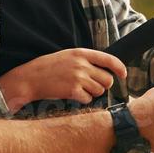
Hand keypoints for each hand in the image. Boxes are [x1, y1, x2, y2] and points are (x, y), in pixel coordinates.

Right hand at [0, 48, 127, 108]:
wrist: (30, 78)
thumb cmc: (49, 68)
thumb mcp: (68, 56)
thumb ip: (86, 60)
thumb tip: (106, 71)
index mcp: (81, 53)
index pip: (109, 59)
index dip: (119, 68)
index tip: (123, 75)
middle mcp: (82, 64)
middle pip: (107, 79)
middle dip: (102, 85)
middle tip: (91, 86)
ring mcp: (78, 77)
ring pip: (99, 91)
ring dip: (92, 93)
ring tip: (78, 89)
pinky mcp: (73, 91)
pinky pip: (88, 99)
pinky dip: (83, 99)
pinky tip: (72, 94)